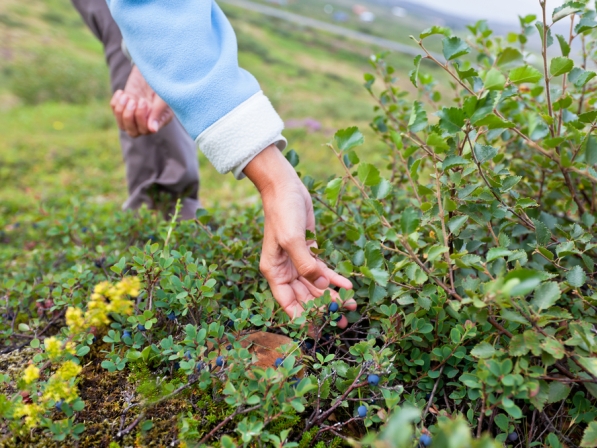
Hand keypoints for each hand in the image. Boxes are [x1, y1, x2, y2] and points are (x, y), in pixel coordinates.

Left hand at [110, 66, 173, 136]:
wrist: (153, 67)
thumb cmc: (162, 82)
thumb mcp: (162, 96)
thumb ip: (158, 112)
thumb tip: (152, 130)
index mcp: (159, 120)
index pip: (146, 130)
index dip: (140, 118)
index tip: (143, 101)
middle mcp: (147, 121)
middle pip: (132, 132)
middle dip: (129, 117)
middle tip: (133, 100)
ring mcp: (134, 114)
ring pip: (122, 124)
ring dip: (121, 110)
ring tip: (126, 96)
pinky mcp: (125, 105)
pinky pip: (115, 111)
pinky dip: (116, 102)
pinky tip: (122, 92)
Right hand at [244, 145, 356, 327]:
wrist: (286, 189)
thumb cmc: (283, 213)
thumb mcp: (292, 240)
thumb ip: (306, 265)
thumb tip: (321, 284)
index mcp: (274, 271)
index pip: (287, 302)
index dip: (302, 317)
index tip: (318, 330)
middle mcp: (285, 270)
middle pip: (305, 297)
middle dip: (323, 309)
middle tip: (342, 322)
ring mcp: (298, 262)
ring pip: (317, 286)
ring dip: (332, 295)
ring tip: (350, 306)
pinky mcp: (310, 251)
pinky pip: (323, 271)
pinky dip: (335, 278)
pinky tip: (348, 286)